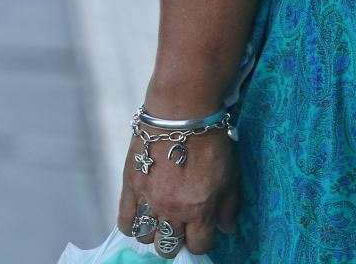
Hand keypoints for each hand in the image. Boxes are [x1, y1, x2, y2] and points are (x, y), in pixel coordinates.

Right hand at [116, 124, 239, 257]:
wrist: (181, 110)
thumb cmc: (210, 140)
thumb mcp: (230, 176)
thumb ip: (229, 207)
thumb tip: (227, 229)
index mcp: (200, 210)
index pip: (197, 245)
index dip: (200, 241)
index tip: (200, 231)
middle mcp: (173, 210)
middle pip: (168, 246)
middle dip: (175, 240)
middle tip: (178, 226)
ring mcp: (149, 199)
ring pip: (145, 237)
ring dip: (153, 232)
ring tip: (158, 220)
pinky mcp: (131, 185)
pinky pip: (125, 219)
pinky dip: (130, 225)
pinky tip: (139, 218)